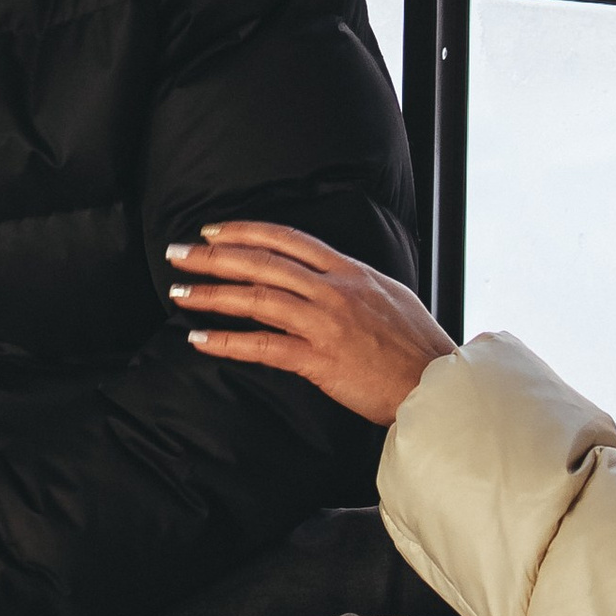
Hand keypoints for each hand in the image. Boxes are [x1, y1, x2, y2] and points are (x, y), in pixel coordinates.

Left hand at [166, 222, 456, 429]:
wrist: (437, 384)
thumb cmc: (417, 347)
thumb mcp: (391, 297)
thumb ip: (355, 284)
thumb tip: (331, 277)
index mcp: (351, 272)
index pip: (289, 239)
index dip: (247, 231)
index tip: (215, 231)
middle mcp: (335, 291)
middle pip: (264, 263)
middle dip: (215, 256)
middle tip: (178, 252)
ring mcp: (326, 323)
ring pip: (258, 299)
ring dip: (212, 294)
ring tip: (179, 292)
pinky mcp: (320, 360)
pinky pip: (264, 346)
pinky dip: (228, 341)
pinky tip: (200, 339)